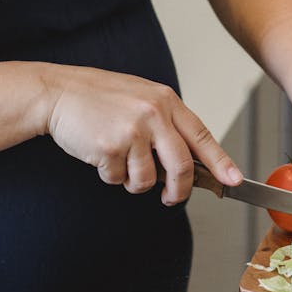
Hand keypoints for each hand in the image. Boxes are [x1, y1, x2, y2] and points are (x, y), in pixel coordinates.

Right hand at [43, 66, 241, 203]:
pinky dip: (110, 175)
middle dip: (179, 191)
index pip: (202, 136)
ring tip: (120, 161)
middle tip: (171, 198)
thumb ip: (165, 124)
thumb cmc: (98, 97)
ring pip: (147, 180)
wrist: (58, 93)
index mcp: (166, 101)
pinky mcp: (110, 147)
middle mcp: (154, 114)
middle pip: (181, 166)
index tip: (234, 180)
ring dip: (134, 182)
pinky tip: (100, 154)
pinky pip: (118, 179)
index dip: (221, 162)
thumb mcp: (141, 98)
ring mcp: (132, 130)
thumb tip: (186, 160)